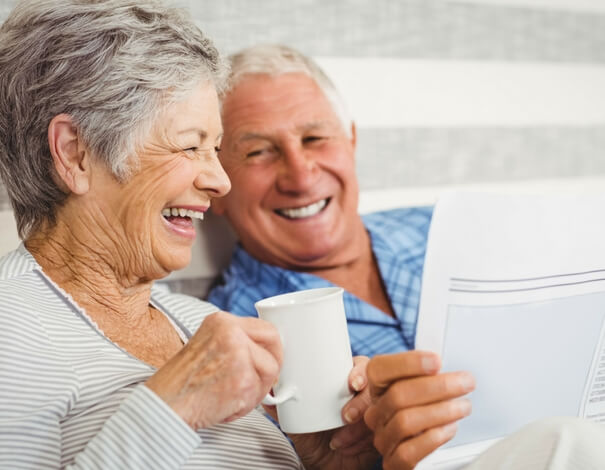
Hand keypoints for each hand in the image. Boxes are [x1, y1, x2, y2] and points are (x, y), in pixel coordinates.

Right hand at [146, 311, 281, 429]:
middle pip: (274, 344)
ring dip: (257, 389)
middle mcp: (231, 332)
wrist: (164, 404)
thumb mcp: (207, 344)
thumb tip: (266, 352)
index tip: (269, 359)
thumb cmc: (183, 380)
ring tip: (234, 396)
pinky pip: (259, 394)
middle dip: (273, 363)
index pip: (265, 327)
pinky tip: (225, 405)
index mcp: (221, 321)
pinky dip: (246, 405)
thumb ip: (235, 341)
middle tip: (265, 379)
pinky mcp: (243, 381)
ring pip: (270, 371)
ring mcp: (239, 355)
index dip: (271, 346)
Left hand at [264, 356, 379, 469]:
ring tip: (339, 438)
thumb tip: (269, 385)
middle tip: (345, 415)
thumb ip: (283, 404)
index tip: (352, 382)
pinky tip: (346, 447)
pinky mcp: (380, 433)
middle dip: (361, 402)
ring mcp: (374, 414)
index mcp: (346, 383)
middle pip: (374, 388)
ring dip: (358, 427)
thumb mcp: (296, 420)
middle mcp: (363, 396)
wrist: (324, 467)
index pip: (361, 366)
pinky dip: (362, 442)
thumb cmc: (314, 438)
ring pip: (377, 411)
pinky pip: (380, 432)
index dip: (360, 371)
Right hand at [364, 351, 474, 469]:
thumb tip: (443, 361)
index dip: (407, 363)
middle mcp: (376, 412)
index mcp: (378, 388)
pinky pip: (408, 452)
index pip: (379, 368)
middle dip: (437, 386)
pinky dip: (432, 439)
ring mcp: (382, 438)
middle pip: (398, 394)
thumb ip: (425, 374)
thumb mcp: (419, 389)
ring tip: (463, 406)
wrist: (418, 450)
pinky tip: (449, 428)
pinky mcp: (393, 463)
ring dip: (440, 411)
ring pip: (404, 421)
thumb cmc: (422, 411)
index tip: (436, 360)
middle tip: (465, 382)